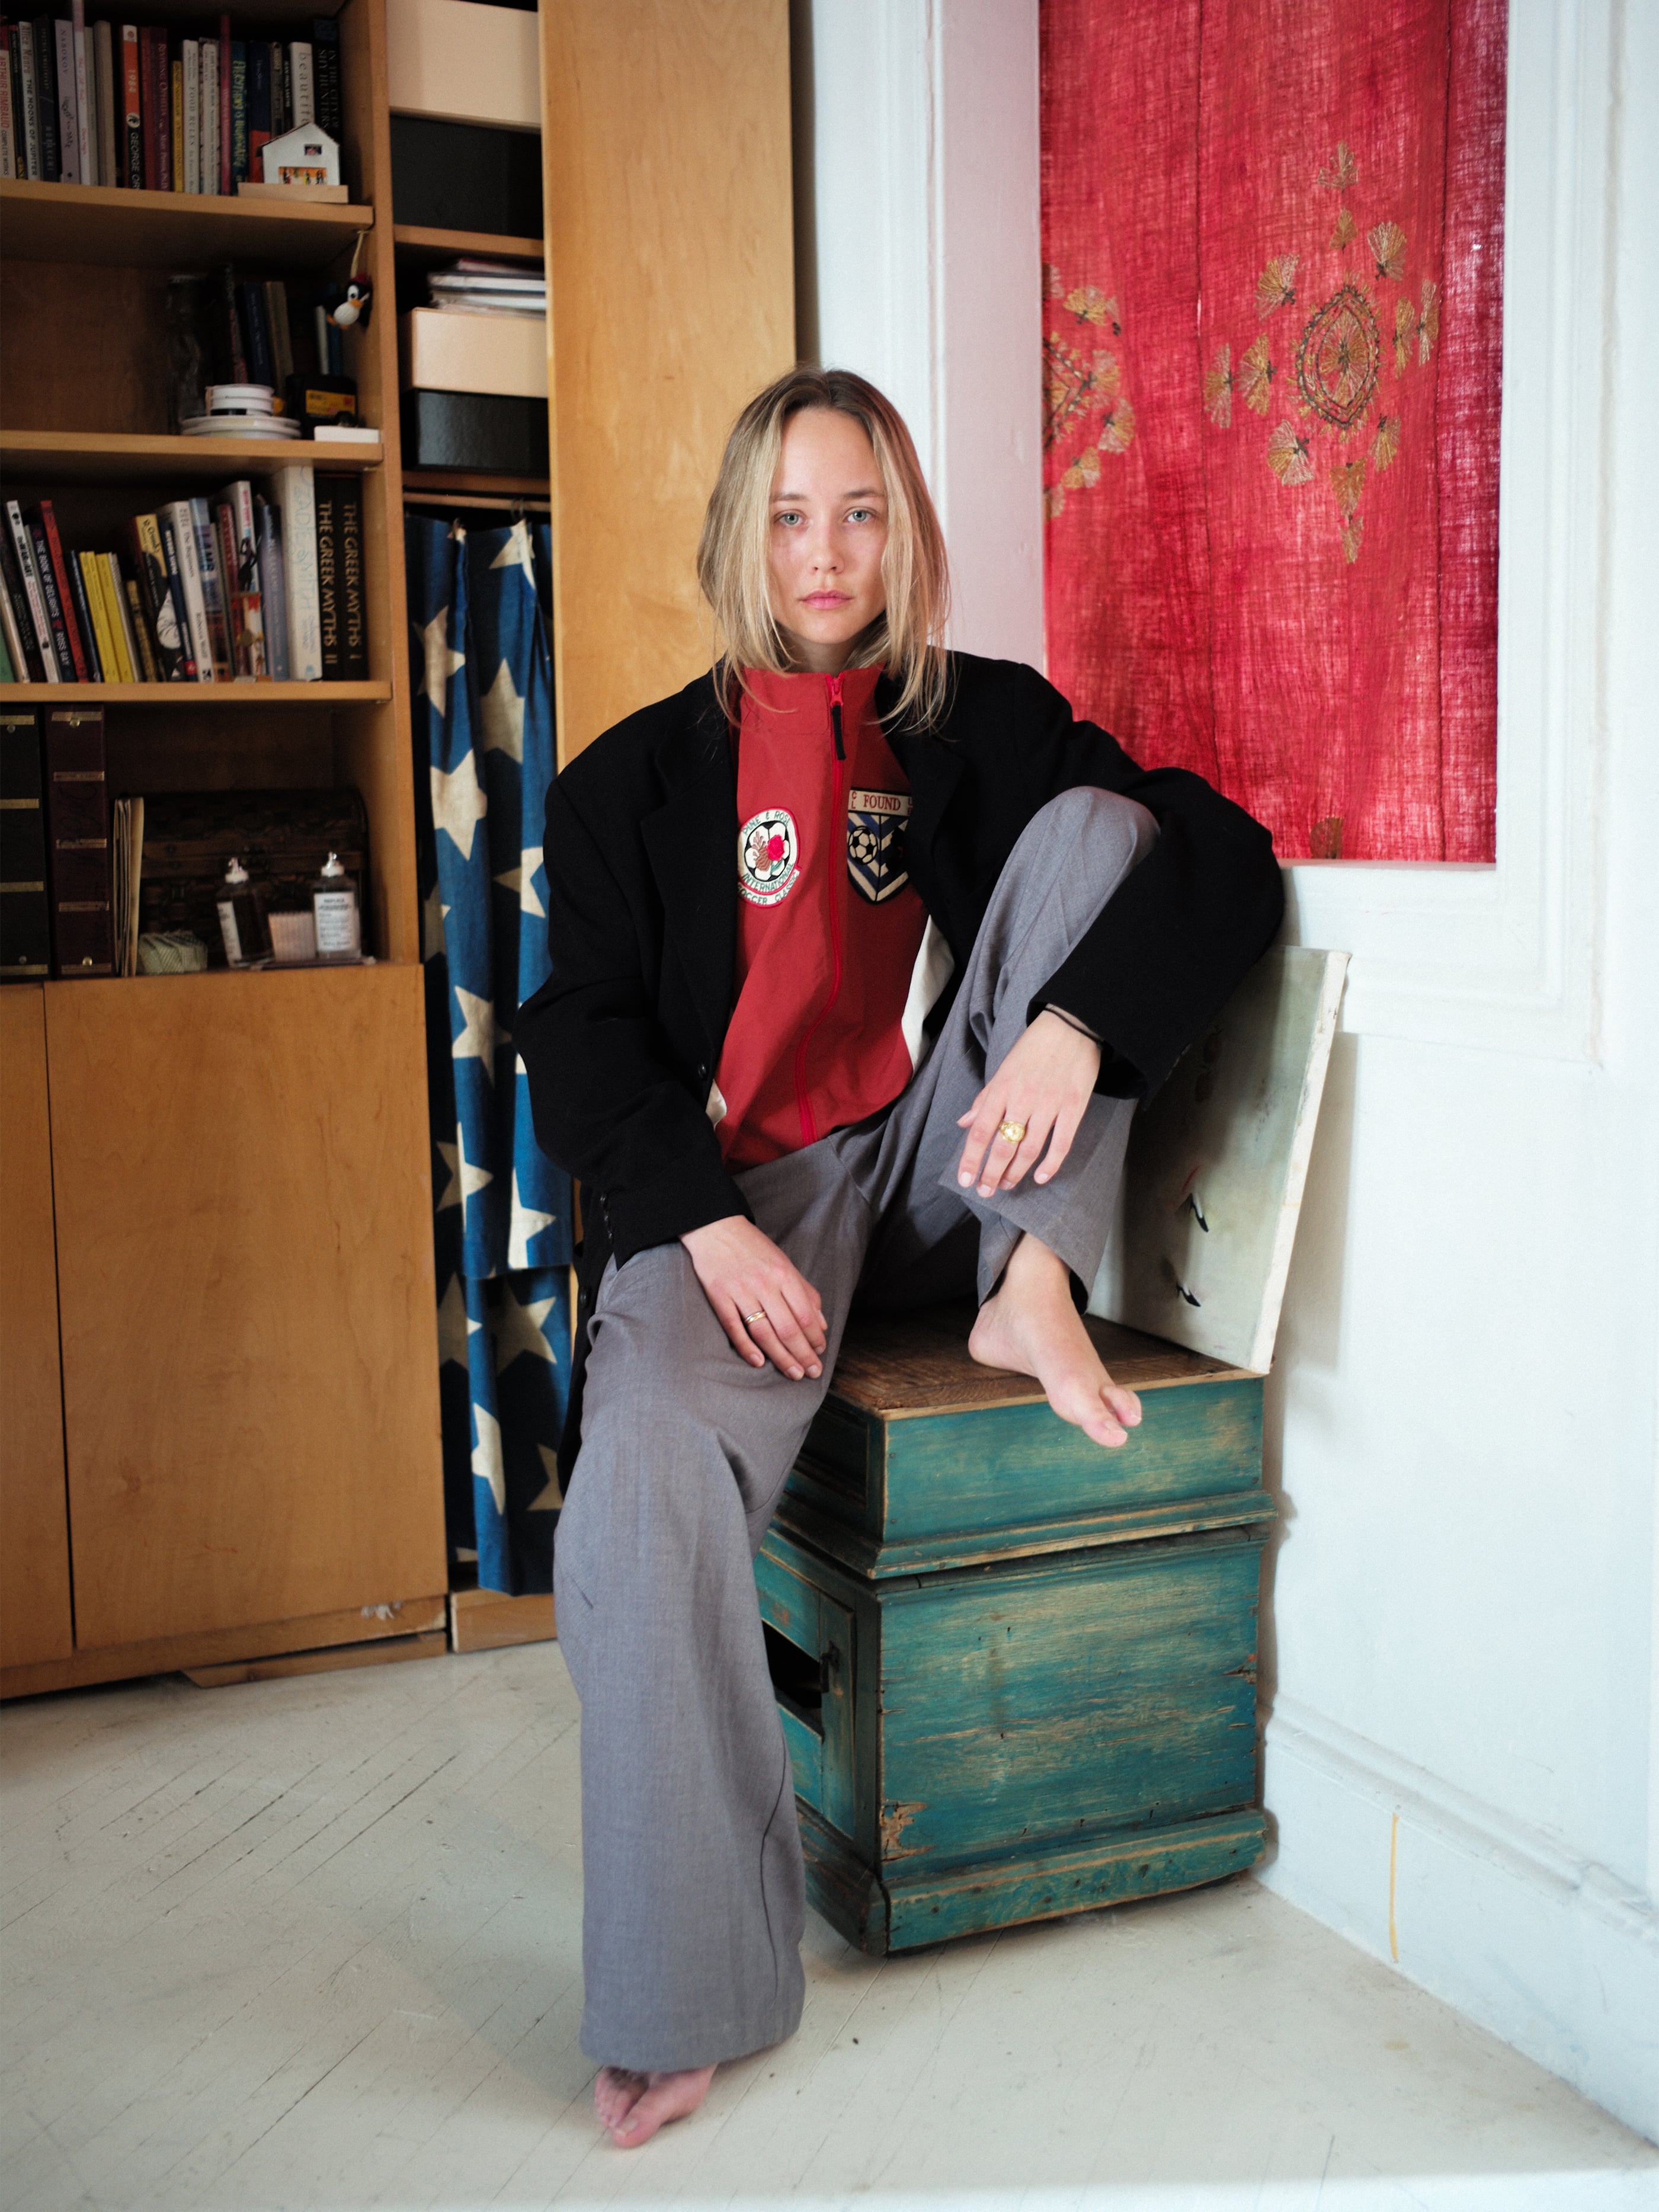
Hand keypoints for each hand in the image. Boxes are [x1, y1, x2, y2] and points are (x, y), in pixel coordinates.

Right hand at [681, 1215, 827, 1379]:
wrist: (716, 1227)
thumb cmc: (753, 1247)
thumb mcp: (784, 1263)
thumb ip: (804, 1293)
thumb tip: (821, 1324)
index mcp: (783, 1274)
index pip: (805, 1314)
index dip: (814, 1337)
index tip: (820, 1353)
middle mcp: (764, 1283)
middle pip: (787, 1328)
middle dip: (802, 1354)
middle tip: (812, 1373)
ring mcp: (740, 1290)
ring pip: (764, 1332)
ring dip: (780, 1356)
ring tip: (793, 1373)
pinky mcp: (718, 1296)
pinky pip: (733, 1327)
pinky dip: (746, 1347)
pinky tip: (759, 1362)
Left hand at [956, 1010, 1101, 1198]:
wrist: (1072, 1025)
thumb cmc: (1034, 1047)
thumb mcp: (1003, 1069)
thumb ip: (984, 1099)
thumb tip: (964, 1123)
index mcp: (1002, 1089)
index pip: (980, 1131)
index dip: (971, 1159)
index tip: (965, 1180)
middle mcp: (1022, 1099)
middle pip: (1003, 1146)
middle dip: (992, 1173)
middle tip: (986, 1191)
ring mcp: (1049, 1104)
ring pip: (1029, 1149)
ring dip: (1016, 1172)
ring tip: (1007, 1185)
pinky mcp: (1074, 1107)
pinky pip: (1061, 1143)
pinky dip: (1051, 1164)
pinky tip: (1040, 1177)